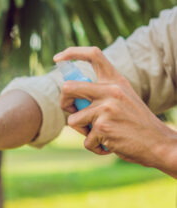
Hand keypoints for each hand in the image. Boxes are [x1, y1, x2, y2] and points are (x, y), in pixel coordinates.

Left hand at [54, 47, 176, 175]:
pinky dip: (94, 146)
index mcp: (116, 81)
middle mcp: (110, 90)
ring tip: (99, 134)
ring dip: (82, 131)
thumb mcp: (123, 99)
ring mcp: (106, 108)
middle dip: (63, 102)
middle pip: (68, 88)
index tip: (57, 59)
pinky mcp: (103, 128)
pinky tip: (108, 145)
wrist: (158, 143)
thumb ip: (101, 93)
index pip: (93, 55)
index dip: (72, 53)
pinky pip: (85, 140)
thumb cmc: (136, 123)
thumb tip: (70, 96)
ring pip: (73, 120)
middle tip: (72, 111)